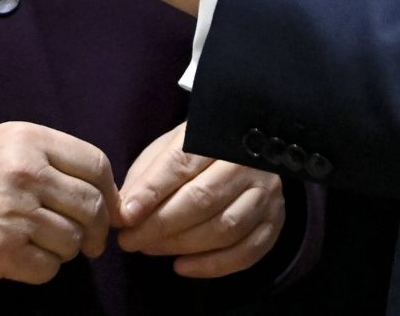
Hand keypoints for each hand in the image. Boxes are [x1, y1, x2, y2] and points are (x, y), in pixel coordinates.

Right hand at [0, 121, 120, 285]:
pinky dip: (41, 272)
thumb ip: (45, 160)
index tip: (108, 210)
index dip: (109, 192)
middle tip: (87, 244)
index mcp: (26, 139)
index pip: (95, 163)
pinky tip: (20, 262)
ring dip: (64, 252)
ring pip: (73, 241)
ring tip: (40, 248)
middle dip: (96, 231)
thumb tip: (98, 191)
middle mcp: (24, 171)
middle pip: (92, 205)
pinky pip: (48, 270)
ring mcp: (13, 212)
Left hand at [118, 121, 284, 278]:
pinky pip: (246, 252)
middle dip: (160, 225)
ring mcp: (266, 192)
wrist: (248, 150)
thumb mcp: (169, 148)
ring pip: (224, 228)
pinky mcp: (276, 221)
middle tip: (130, 241)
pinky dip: (212, 266)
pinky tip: (182, 267)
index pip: (181, 163)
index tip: (124, 217)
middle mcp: (247, 161)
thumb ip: (146, 176)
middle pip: (202, 199)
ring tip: (149, 249)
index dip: (151, 192)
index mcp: (217, 133)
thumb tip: (123, 212)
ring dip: (181, 246)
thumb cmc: (198, 150)